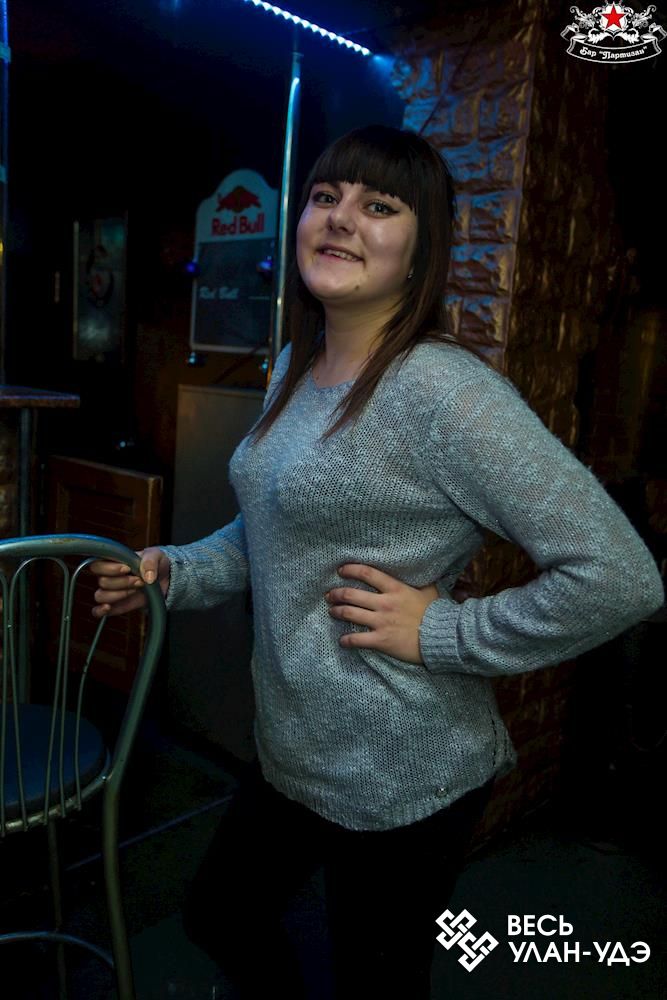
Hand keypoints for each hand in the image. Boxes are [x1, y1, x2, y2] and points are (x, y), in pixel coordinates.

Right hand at [90, 546, 170, 618]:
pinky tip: (109, 608)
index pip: (98, 565)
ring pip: (100, 596)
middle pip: (102, 582)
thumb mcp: (156, 555)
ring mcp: (111, 592)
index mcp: (113, 561)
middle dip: (123, 582)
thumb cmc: (156, 563)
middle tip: (140, 581)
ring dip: (119, 594)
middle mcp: (108, 576)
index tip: (128, 569)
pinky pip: (97, 611)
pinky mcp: (115, 606)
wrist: (165, 579)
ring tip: (136, 590)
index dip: (110, 568)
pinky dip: (100, 611)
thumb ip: (150, 561)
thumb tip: (148, 577)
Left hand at [325, 564, 439, 664]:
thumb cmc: (436, 613)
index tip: (341, 570)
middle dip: (337, 594)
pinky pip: (357, 639)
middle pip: (352, 594)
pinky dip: (347, 640)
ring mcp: (381, 622)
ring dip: (337, 612)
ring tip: (332, 611)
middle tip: (330, 595)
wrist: (442, 637)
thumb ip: (419, 581)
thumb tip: (419, 571)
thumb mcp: (429, 591)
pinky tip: (342, 641)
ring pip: (350, 614)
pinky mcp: (381, 640)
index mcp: (395, 589)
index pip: (367, 574)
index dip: (351, 570)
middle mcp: (385, 603)